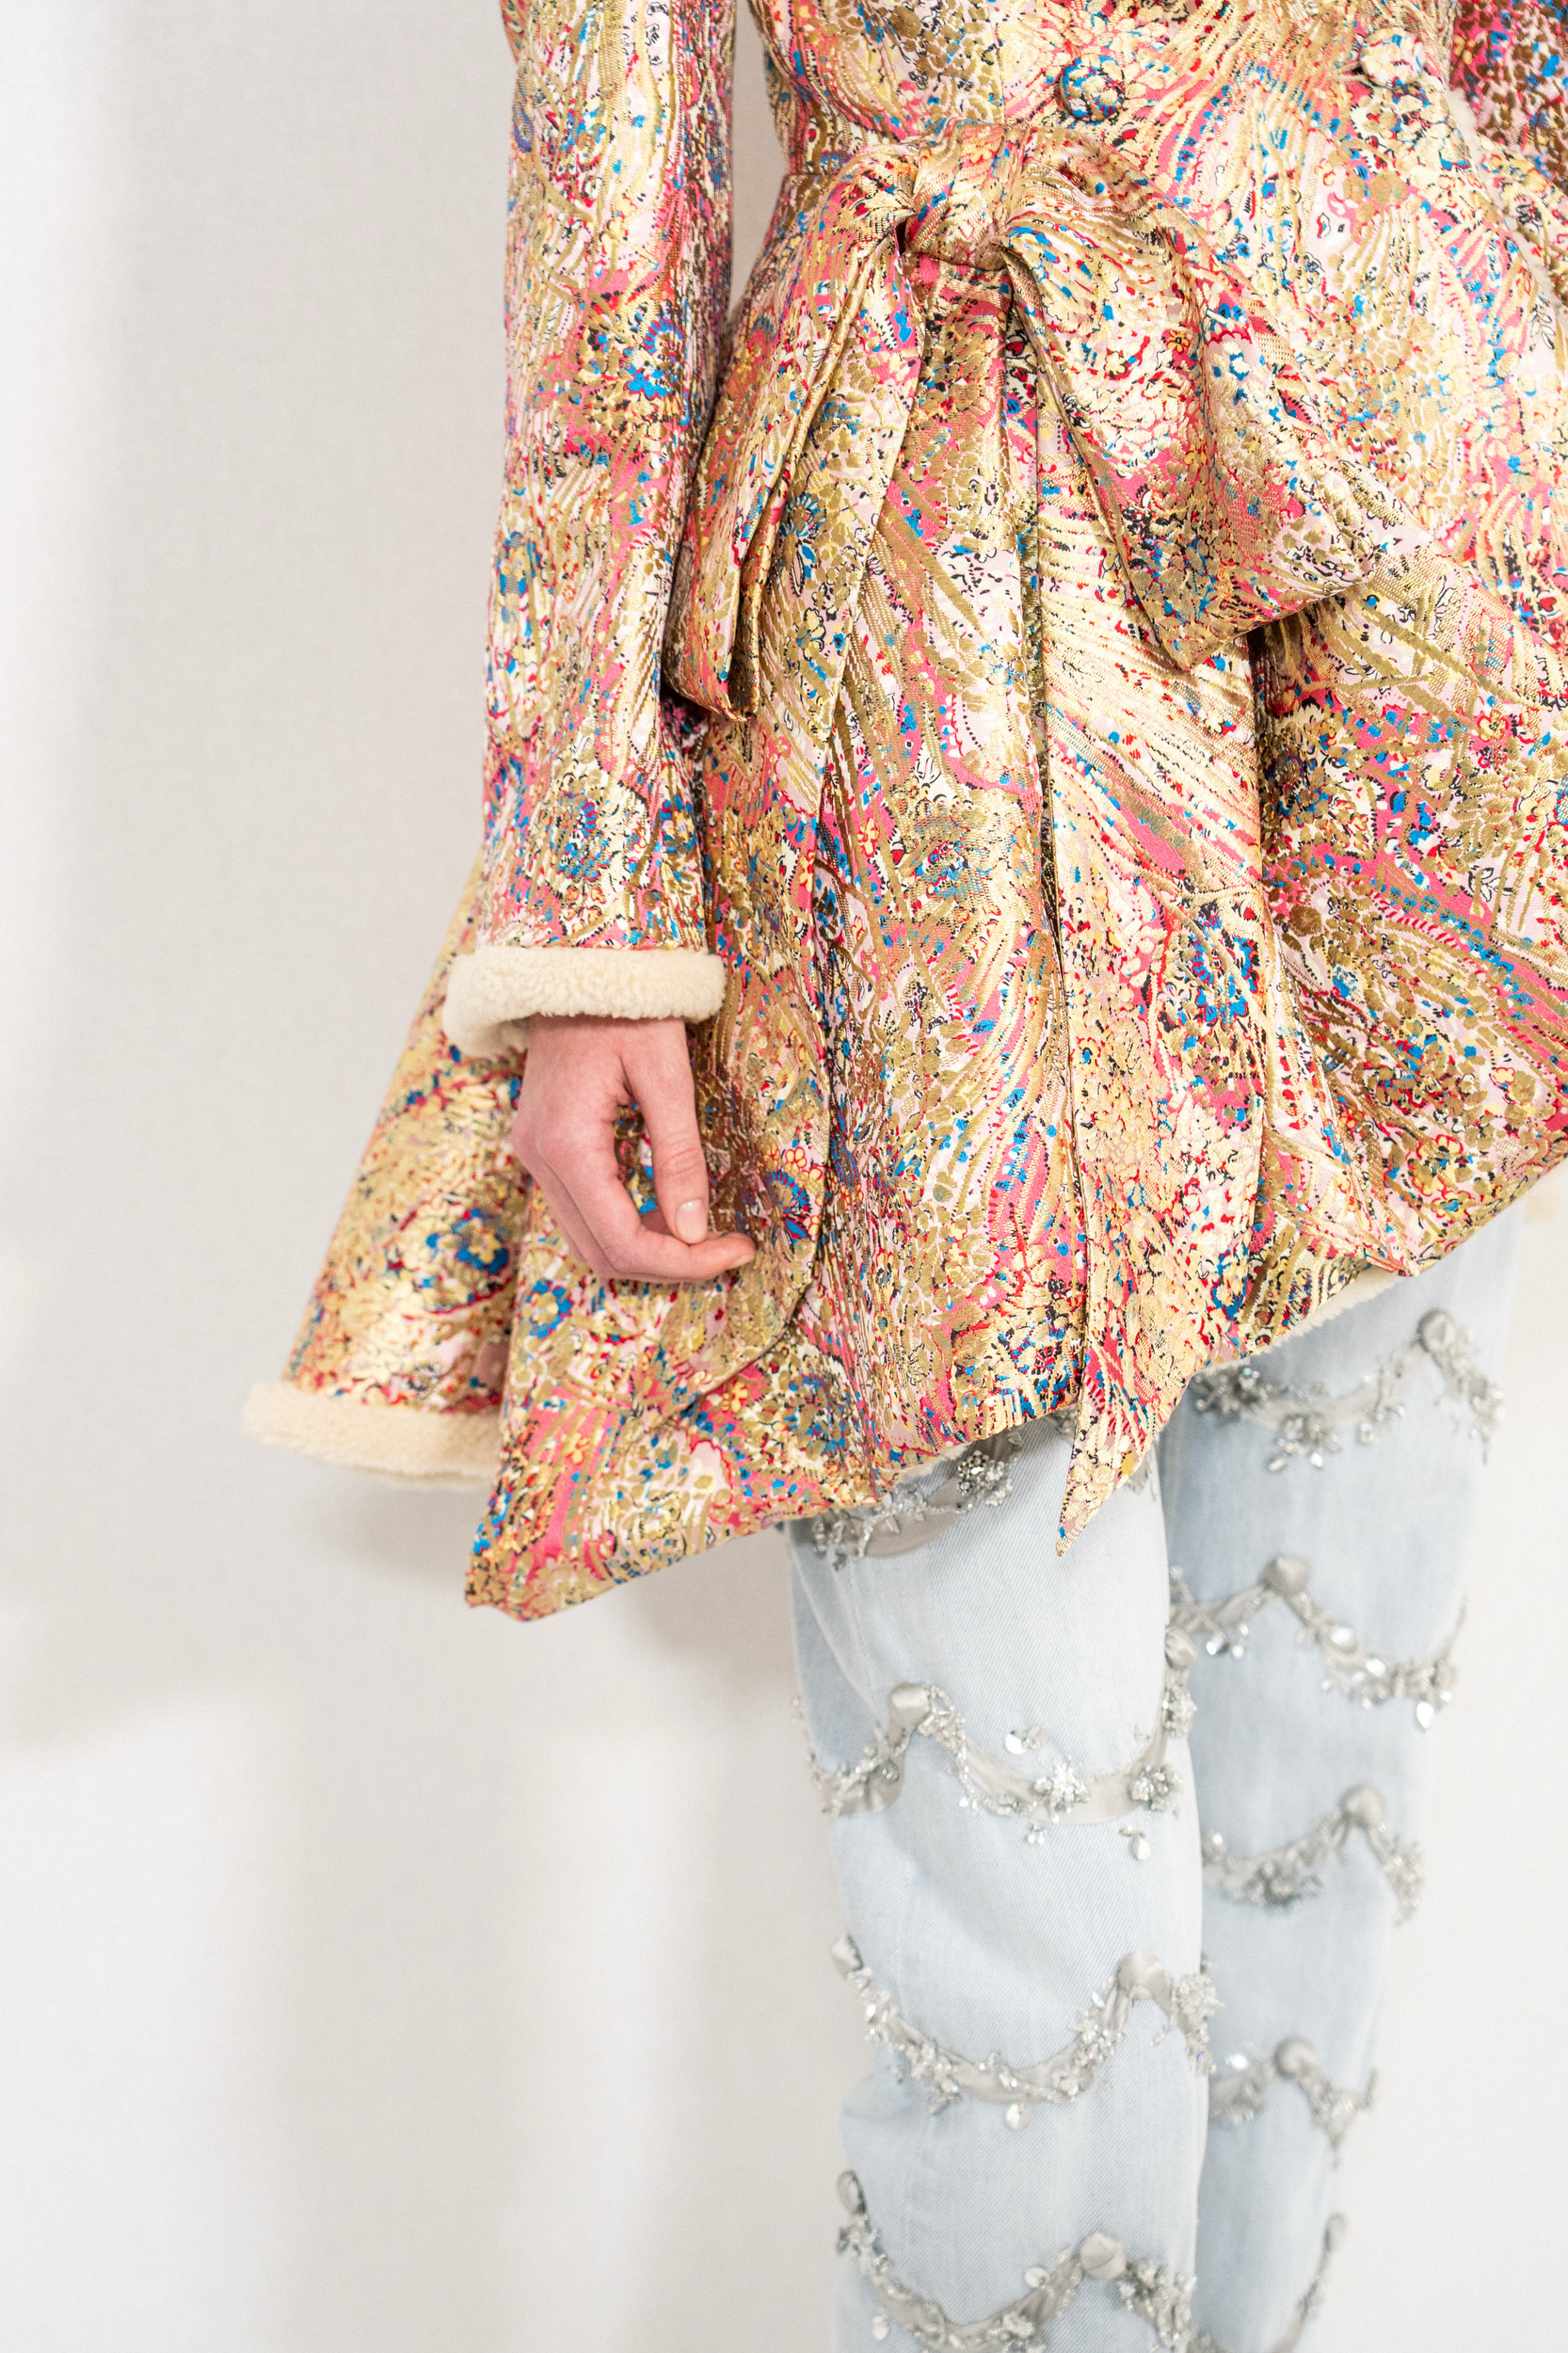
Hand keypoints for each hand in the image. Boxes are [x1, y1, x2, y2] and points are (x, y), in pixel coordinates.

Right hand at [509, 1015, 755, 1284]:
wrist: (578, 961)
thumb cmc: (628, 1005)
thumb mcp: (667, 1074)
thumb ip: (679, 1155)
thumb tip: (694, 1231)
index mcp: (567, 1145)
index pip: (622, 1242)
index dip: (683, 1263)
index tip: (737, 1250)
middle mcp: (539, 1159)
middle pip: (601, 1253)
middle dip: (669, 1263)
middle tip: (729, 1248)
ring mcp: (535, 1155)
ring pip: (588, 1239)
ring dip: (647, 1249)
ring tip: (705, 1234)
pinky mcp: (543, 1146)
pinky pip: (582, 1211)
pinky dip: (626, 1224)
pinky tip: (669, 1209)